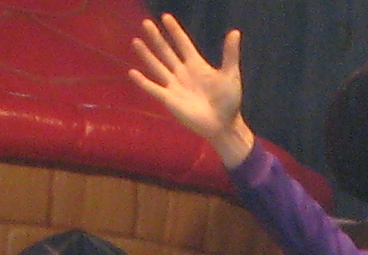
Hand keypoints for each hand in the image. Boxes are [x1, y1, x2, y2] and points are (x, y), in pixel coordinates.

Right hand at [128, 15, 254, 167]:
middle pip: (166, 51)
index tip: (166, 17)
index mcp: (196, 65)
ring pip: (157, 66)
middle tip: (146, 23)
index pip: (183, 43)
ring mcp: (175, 85)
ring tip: (136, 41)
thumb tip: (235, 32)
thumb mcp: (231, 74)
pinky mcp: (169, 100)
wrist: (223, 125)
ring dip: (146, 54)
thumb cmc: (229, 101)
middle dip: (157, 38)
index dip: (175, 31)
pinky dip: (143, 82)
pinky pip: (153, 89)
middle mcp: (183, 72)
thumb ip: (230, 54)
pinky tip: (132, 72)